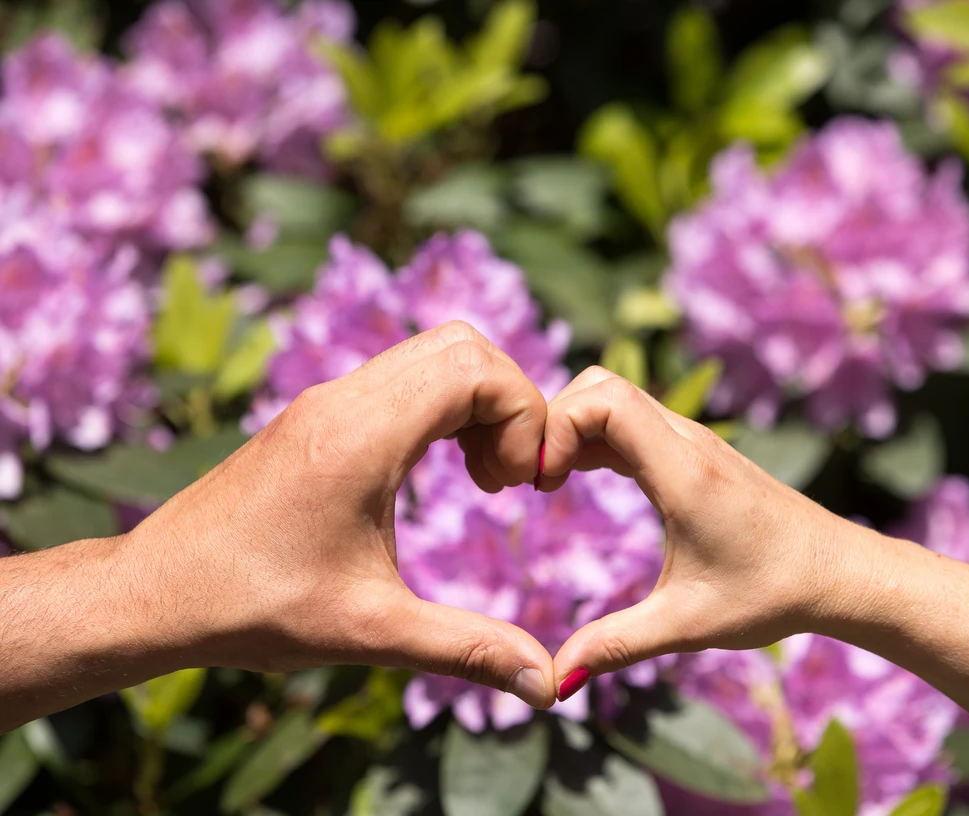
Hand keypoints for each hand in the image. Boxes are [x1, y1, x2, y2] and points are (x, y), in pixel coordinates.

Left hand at [124, 321, 554, 707]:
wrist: (154, 592)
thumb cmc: (252, 608)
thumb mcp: (371, 632)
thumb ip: (467, 649)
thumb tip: (546, 684)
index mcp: (361, 435)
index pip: (475, 368)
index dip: (523, 414)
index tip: (520, 484)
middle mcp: (344, 399)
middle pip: (462, 346)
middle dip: (508, 403)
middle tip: (505, 478)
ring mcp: (327, 400)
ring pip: (432, 354)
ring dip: (475, 404)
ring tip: (479, 477)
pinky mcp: (317, 414)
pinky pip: (402, 378)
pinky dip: (441, 408)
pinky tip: (438, 471)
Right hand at [538, 367, 857, 688]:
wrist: (838, 572)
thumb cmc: (771, 594)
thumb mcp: (686, 625)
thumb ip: (615, 646)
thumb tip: (554, 682)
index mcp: (683, 472)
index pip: (604, 400)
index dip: (558, 427)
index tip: (539, 482)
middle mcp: (687, 441)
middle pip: (600, 385)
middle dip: (554, 421)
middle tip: (535, 479)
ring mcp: (693, 440)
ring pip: (615, 396)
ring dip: (573, 427)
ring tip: (549, 481)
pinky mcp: (695, 450)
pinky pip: (632, 418)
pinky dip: (595, 435)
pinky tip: (581, 477)